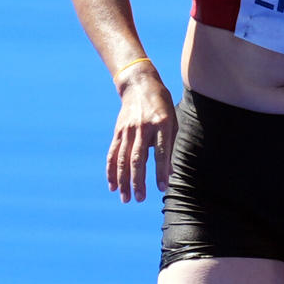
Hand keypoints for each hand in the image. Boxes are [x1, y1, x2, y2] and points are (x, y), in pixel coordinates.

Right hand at [106, 63, 177, 201]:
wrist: (139, 85)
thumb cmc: (162, 105)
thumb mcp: (172, 121)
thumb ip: (170, 146)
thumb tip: (169, 173)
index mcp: (161, 125)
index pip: (161, 152)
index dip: (161, 171)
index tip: (162, 188)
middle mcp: (143, 128)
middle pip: (138, 159)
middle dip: (138, 181)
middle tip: (140, 199)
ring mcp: (128, 130)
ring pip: (123, 159)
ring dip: (123, 181)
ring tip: (126, 198)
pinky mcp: (118, 132)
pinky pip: (113, 154)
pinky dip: (111, 171)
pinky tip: (113, 185)